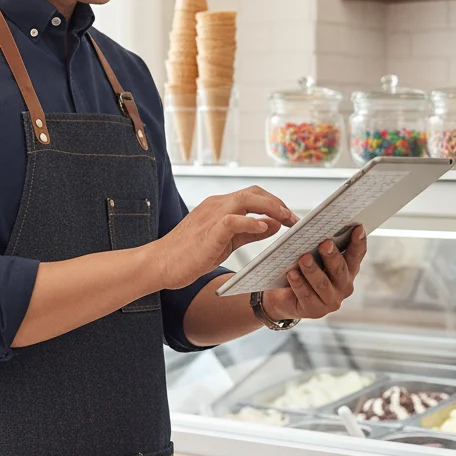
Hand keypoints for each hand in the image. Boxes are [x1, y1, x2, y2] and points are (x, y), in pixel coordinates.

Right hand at [153, 186, 297, 290]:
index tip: (291, 217)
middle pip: (254, 192)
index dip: (275, 203)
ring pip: (246, 200)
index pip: (253, 194)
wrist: (161, 263)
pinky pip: (233, 220)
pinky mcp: (208, 232)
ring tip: (287, 220)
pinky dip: (251, 222)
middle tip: (295, 219)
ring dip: (271, 208)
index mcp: (220, 205)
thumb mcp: (227, 242)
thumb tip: (274, 224)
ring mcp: (212, 215)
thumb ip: (249, 232)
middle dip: (278, 203)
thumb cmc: (191, 254)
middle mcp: (217, 204)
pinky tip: (265, 229)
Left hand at [261, 225, 366, 321]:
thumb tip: (318, 227)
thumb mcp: (313, 255)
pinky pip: (307, 296)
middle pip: (340, 270)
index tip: (358, 228)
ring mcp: (331, 301)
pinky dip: (299, 284)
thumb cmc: (301, 269)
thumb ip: (319, 245)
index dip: (358, 242)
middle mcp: (344, 286)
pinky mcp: (315, 311)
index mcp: (348, 270)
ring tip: (304, 258)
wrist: (283, 296)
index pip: (356, 255)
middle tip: (325, 244)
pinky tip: (292, 274)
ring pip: (323, 284)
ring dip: (313, 270)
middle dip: (332, 256)